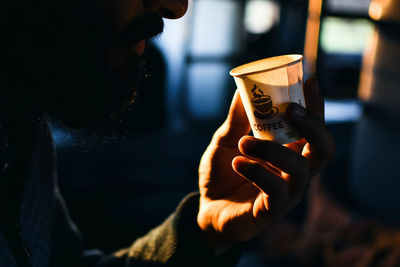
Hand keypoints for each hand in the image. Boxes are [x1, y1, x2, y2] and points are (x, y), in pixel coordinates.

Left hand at [197, 78, 334, 252]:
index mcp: (289, 152)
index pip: (314, 128)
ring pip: (300, 169)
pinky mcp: (272, 212)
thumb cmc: (222, 172)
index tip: (310, 81)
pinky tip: (237, 163)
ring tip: (244, 142)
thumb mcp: (226, 141)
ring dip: (272, 149)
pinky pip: (277, 192)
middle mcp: (295, 172)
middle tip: (291, 109)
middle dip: (314, 125)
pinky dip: (257, 172)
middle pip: (324, 149)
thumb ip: (236, 120)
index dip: (316, 106)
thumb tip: (243, 89)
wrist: (206, 205)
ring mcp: (287, 194)